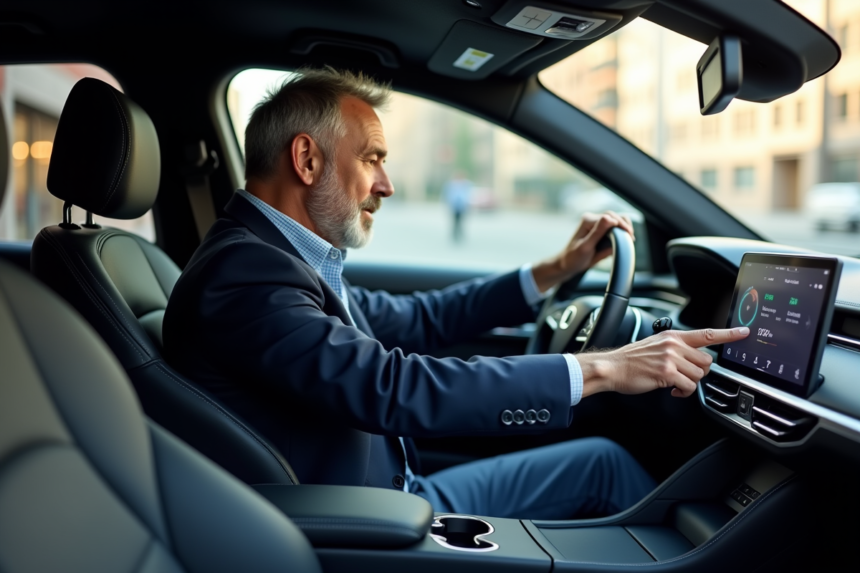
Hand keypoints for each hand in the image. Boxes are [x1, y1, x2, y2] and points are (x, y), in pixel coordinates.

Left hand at [531, 211, 634, 292]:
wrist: (567, 264)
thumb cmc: (574, 257)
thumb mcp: (586, 247)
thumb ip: (597, 232)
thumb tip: (610, 218)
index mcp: (588, 220)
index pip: (610, 217)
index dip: (622, 226)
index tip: (629, 236)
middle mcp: (592, 219)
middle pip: (615, 216)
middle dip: (625, 226)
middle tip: (631, 239)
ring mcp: (596, 224)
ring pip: (616, 221)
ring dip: (624, 228)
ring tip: (629, 239)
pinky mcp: (600, 230)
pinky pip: (614, 228)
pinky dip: (621, 232)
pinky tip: (623, 241)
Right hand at [578, 327, 749, 398]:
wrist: (612, 367)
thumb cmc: (631, 360)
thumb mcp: (655, 345)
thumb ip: (676, 348)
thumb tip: (693, 359)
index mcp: (673, 336)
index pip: (706, 333)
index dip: (728, 334)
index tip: (744, 332)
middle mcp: (674, 344)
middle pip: (706, 361)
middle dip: (698, 372)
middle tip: (683, 376)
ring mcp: (670, 358)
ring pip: (699, 375)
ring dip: (689, 383)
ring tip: (674, 384)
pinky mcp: (667, 373)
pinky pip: (689, 386)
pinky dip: (683, 392)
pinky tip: (672, 389)